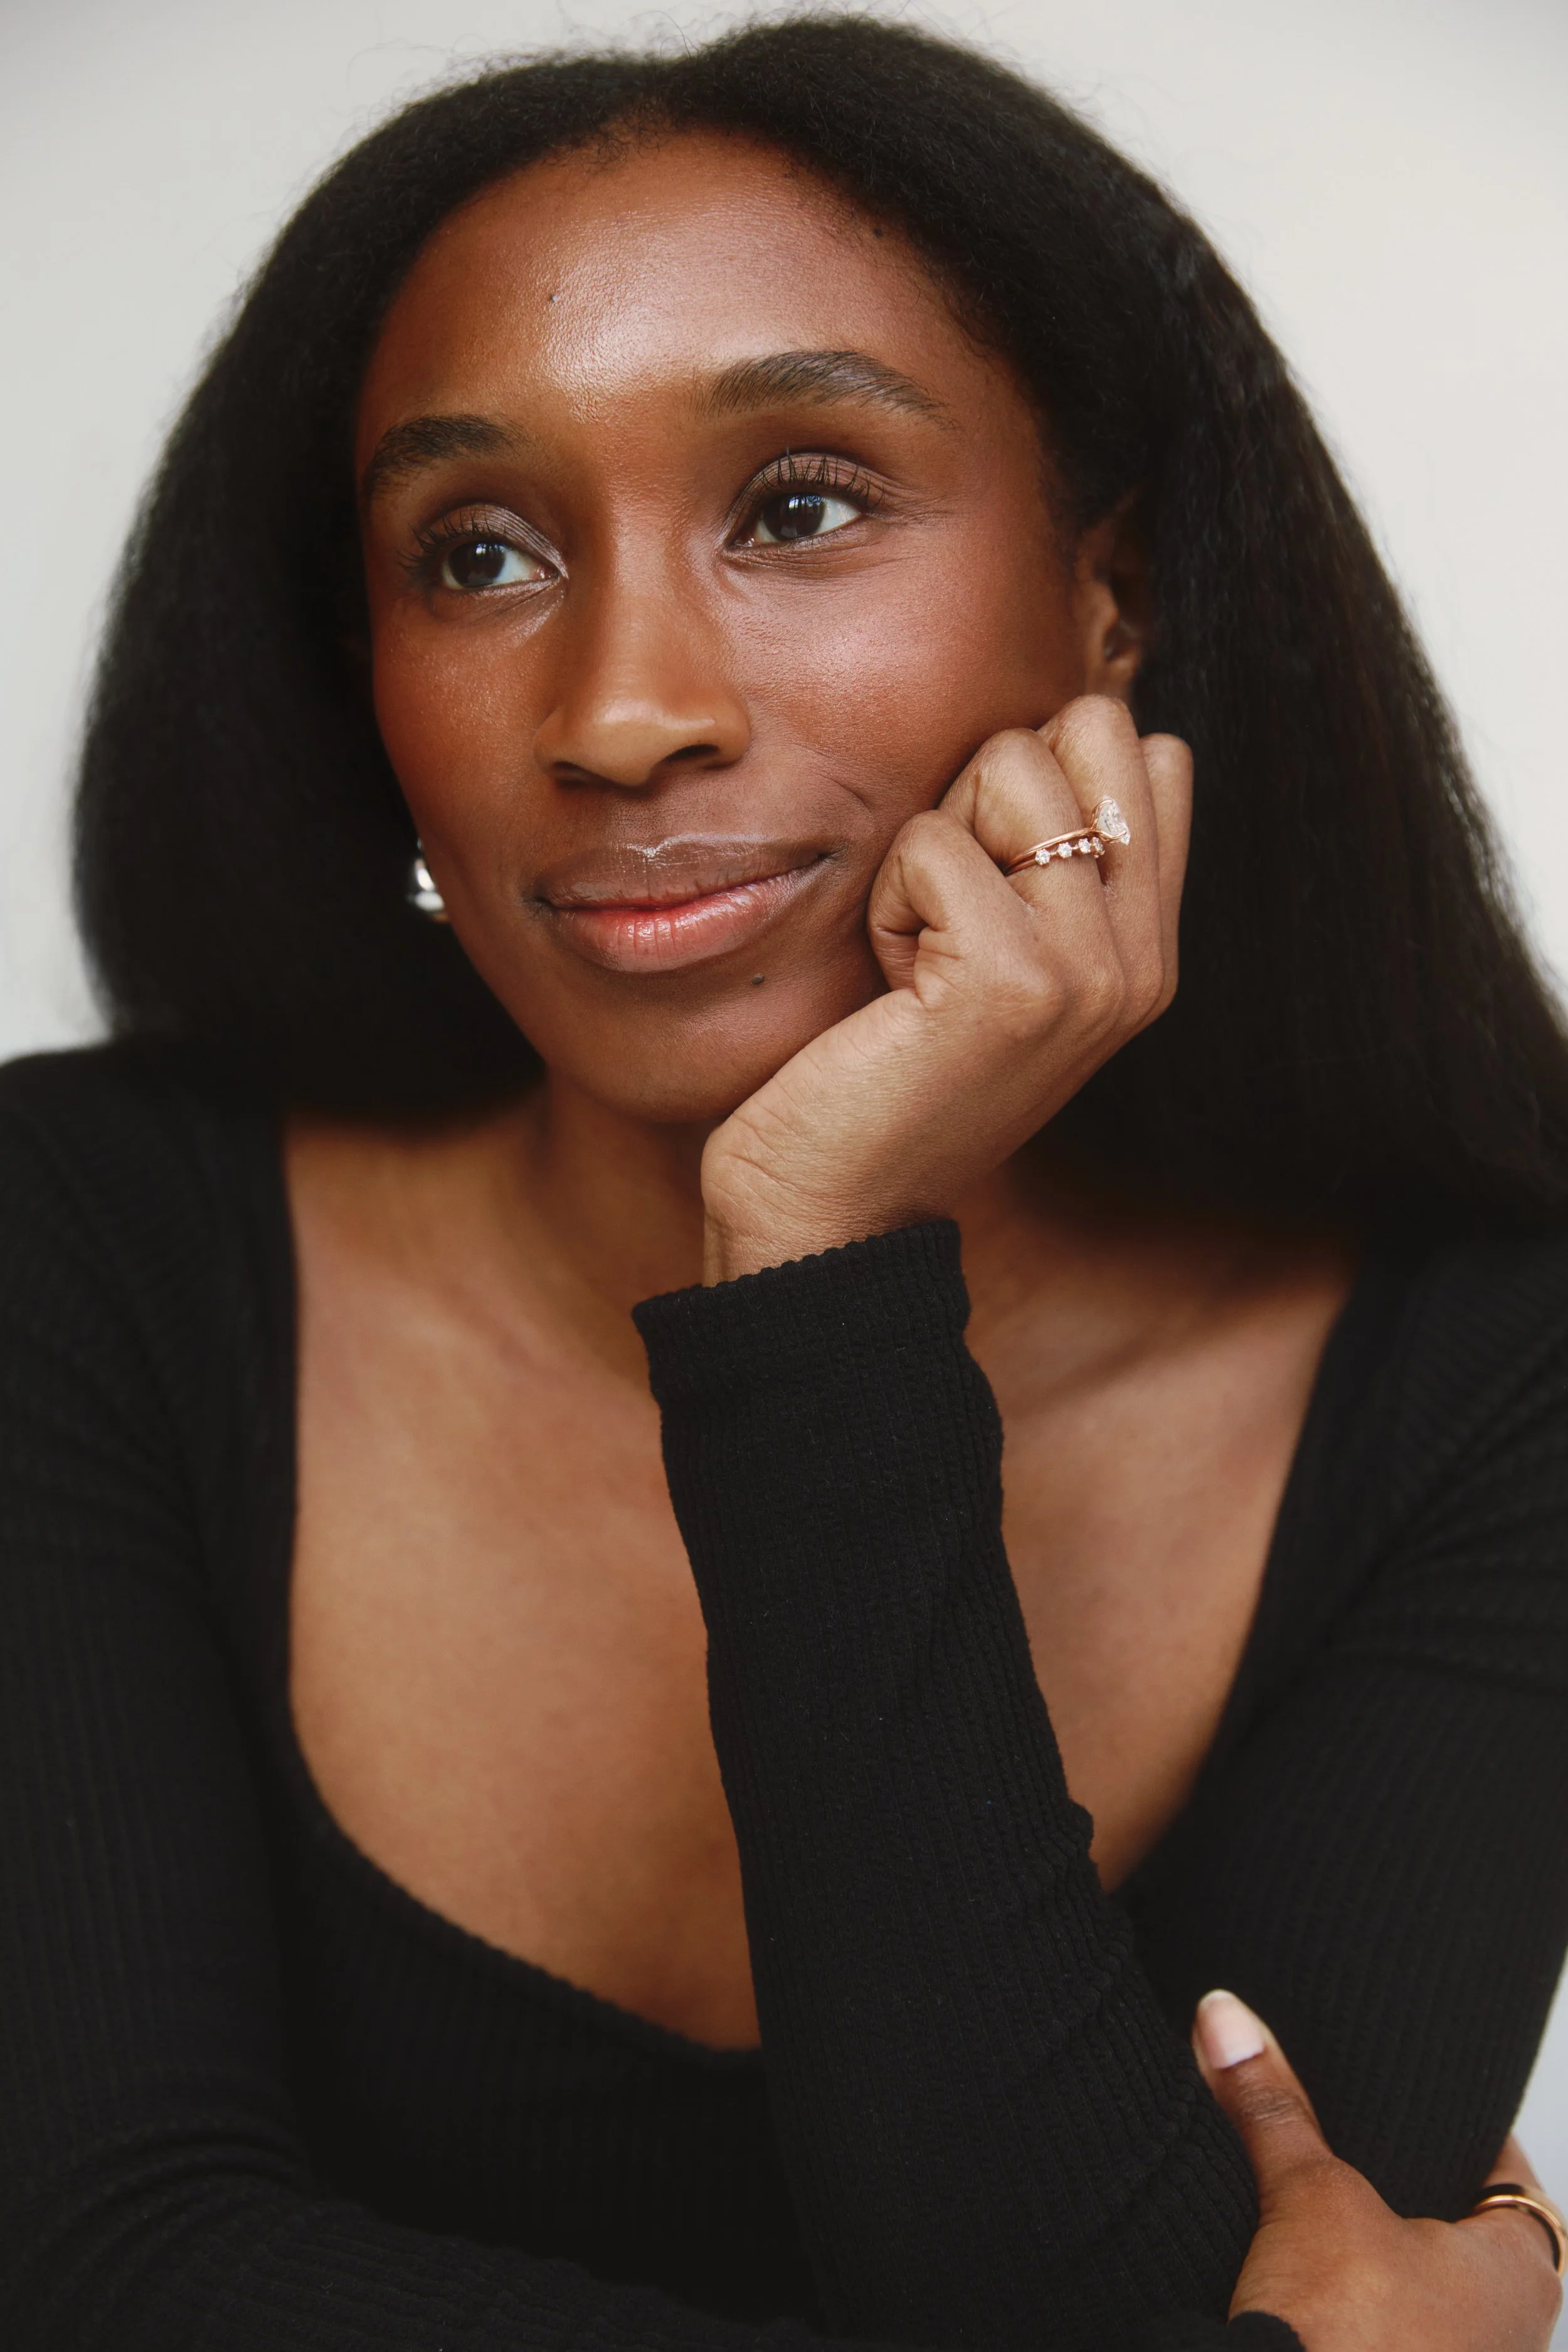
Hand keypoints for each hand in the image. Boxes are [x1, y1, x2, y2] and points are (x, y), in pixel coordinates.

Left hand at [700, 696, 1191, 1280]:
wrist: (835, 1211)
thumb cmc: (887, 1073)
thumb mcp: (1001, 962)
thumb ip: (1051, 863)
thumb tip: (1045, 733)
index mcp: (1150, 949)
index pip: (1153, 751)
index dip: (1044, 776)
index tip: (992, 886)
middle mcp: (1142, 959)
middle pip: (1092, 727)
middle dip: (990, 788)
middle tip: (951, 908)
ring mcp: (1091, 970)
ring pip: (1010, 767)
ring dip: (932, 846)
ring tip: (920, 952)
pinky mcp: (1015, 981)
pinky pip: (932, 843)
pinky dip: (887, 901)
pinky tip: (893, 988)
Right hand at [1195, 1989, 1563, 2350]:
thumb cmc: (1344, 2347)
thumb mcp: (1307, 2198)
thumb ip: (1273, 2106)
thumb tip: (1230, 2018)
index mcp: (1517, 2277)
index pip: (1510, 2181)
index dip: (1468, 2134)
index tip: (1432, 2102)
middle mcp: (1505, 2341)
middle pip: (1469, 2244)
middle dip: (1411, 2201)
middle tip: (1360, 2153)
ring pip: (1425, 2304)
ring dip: (1381, 2271)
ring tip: (1321, 2223)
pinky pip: (1384, 2345)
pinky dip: (1353, 2321)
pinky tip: (1304, 2298)